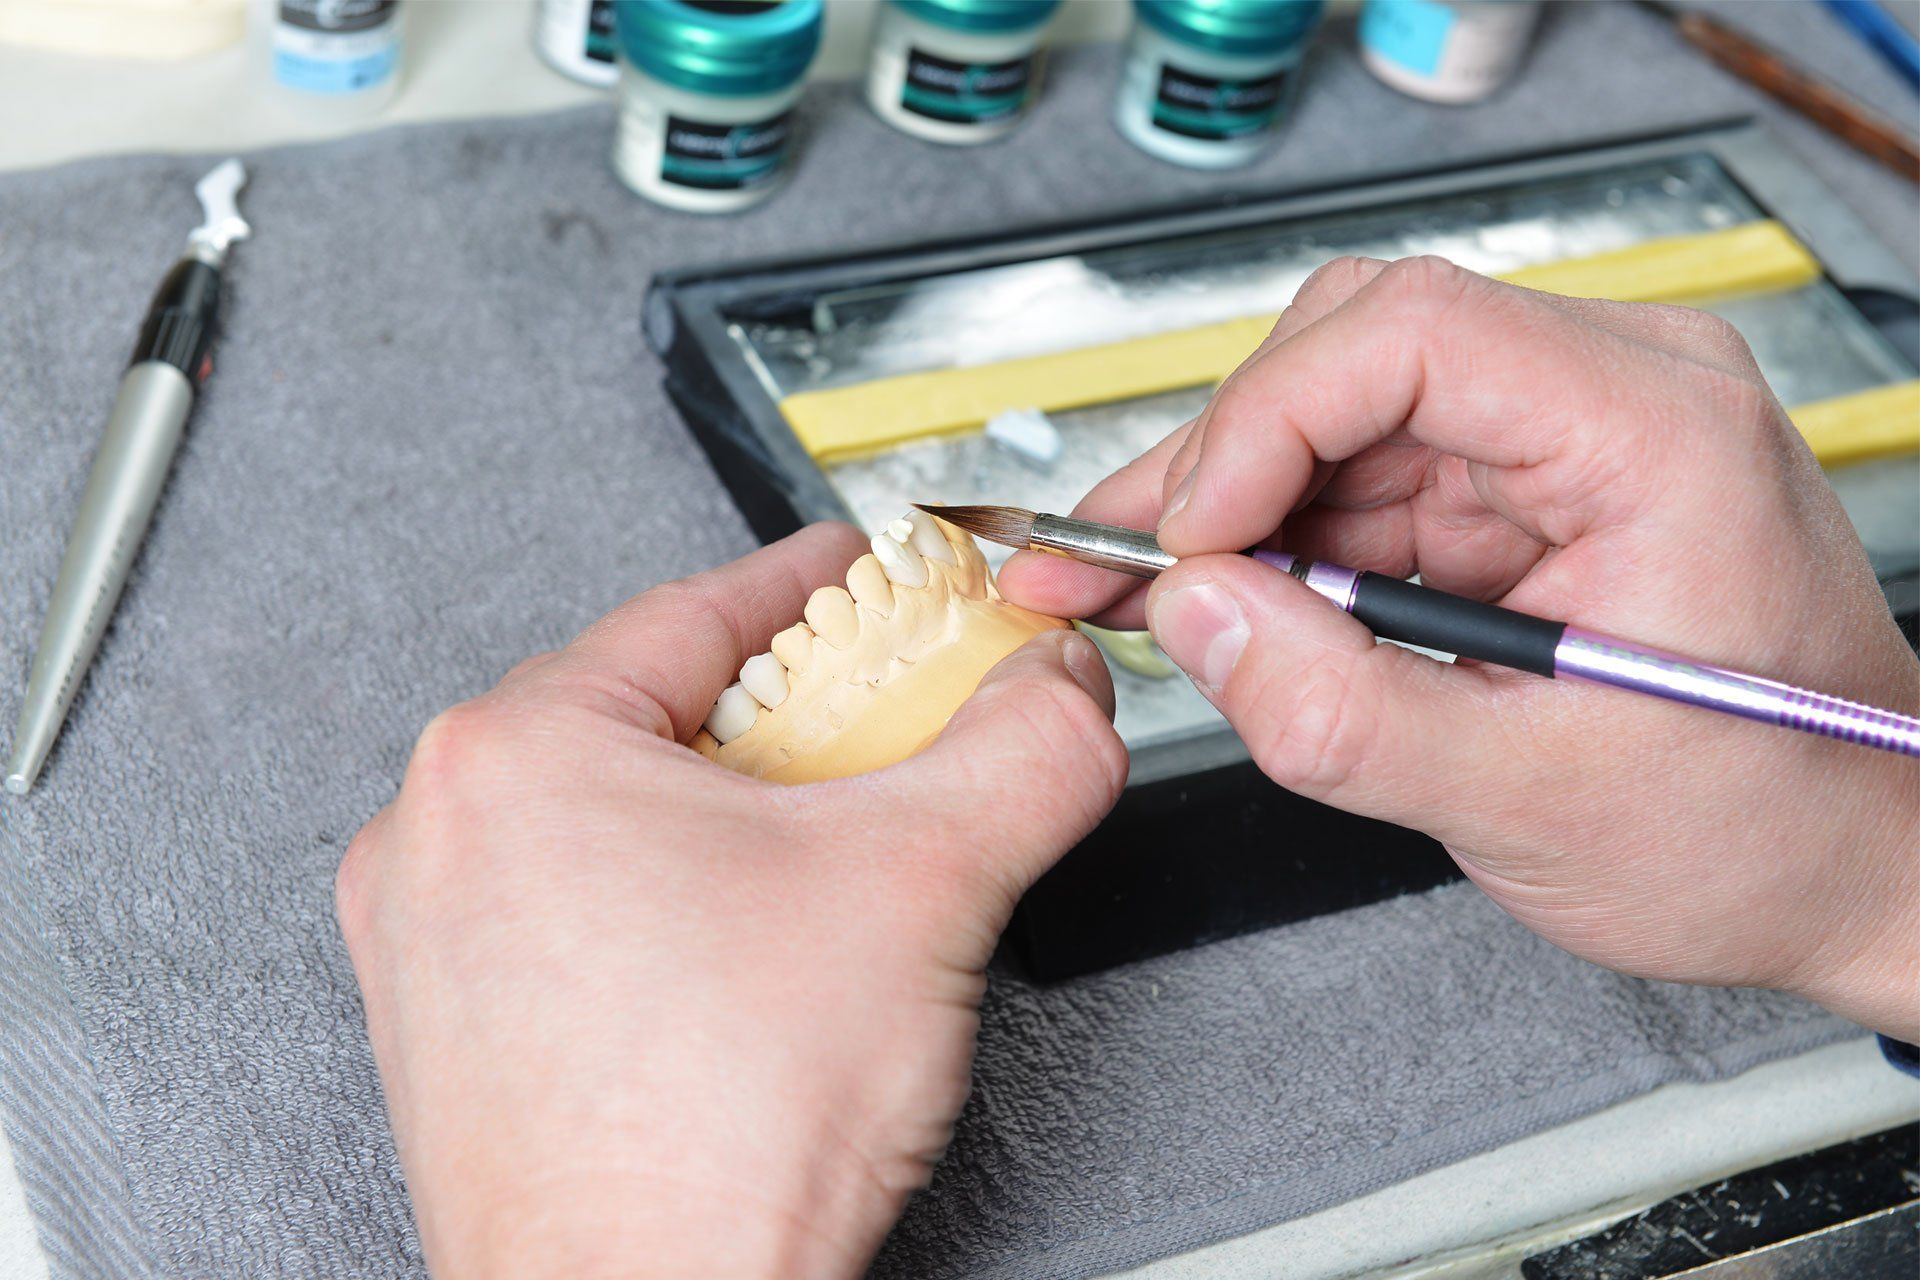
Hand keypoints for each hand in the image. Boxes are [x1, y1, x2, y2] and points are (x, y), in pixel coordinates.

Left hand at [337, 524, 1125, 1277]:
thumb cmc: (714, 1134)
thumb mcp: (926, 881)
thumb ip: (1026, 751)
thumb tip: (1061, 696)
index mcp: (513, 751)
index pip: (703, 612)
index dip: (821, 588)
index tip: (875, 583)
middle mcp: (441, 835)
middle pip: (664, 715)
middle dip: (792, 715)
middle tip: (884, 727)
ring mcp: (435, 943)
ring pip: (622, 816)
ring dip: (737, 815)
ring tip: (831, 855)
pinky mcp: (456, 1036)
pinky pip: (586, 910)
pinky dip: (679, 901)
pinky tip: (756, 953)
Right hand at [999, 256, 1919, 1039]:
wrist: (1853, 862)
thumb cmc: (1759, 827)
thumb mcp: (1533, 800)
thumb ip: (1342, 712)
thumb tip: (1194, 611)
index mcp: (1657, 433)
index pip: (1414, 333)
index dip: (1264, 420)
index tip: (1184, 539)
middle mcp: (1615, 396)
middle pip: (1357, 348)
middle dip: (1221, 460)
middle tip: (1117, 564)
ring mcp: (1564, 438)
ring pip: (1340, 412)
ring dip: (1226, 503)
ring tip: (1122, 585)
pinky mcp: (1523, 491)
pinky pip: (1366, 478)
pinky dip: (1276, 539)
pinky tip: (1209, 596)